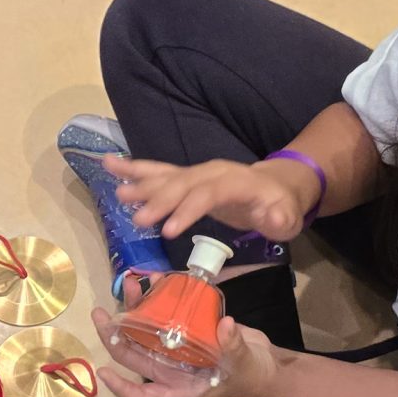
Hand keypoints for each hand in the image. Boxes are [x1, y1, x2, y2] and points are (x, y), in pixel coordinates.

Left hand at [93, 303, 284, 396]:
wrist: (265, 366)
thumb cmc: (252, 376)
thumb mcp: (243, 365)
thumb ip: (233, 347)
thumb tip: (225, 326)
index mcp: (178, 387)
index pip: (143, 396)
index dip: (121, 387)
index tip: (102, 372)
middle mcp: (171, 369)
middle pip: (135, 356)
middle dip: (115, 336)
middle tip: (101, 313)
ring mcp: (178, 348)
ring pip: (146, 331)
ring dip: (134, 310)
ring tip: (129, 284)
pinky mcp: (188, 329)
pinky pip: (167, 314)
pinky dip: (160, 298)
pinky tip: (156, 279)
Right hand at [103, 154, 315, 241]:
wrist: (276, 186)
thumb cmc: (280, 206)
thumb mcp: (287, 217)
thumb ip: (280, 219)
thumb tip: (271, 217)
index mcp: (237, 182)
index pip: (209, 194)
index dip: (188, 210)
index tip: (168, 231)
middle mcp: (213, 171)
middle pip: (183, 184)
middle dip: (160, 202)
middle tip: (138, 221)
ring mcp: (197, 172)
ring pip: (166, 175)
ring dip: (140, 183)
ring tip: (117, 194)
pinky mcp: (186, 177)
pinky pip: (158, 171)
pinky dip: (134, 169)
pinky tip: (110, 165)